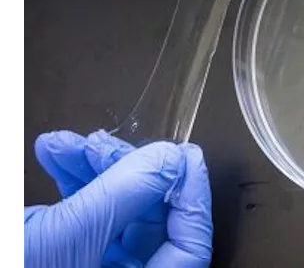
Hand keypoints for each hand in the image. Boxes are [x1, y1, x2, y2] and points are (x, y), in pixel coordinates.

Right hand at [25, 130, 212, 266]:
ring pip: (116, 213)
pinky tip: (54, 154)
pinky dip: (72, 183)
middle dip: (130, 173)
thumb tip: (170, 160)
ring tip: (68, 143)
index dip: (192, 198)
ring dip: (95, 170)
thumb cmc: (9, 267)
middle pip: (151, 223)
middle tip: (110, 142)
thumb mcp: (64, 236)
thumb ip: (123, 195)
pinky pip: (84, 217)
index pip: (189, 248)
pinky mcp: (65, 257)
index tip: (185, 156)